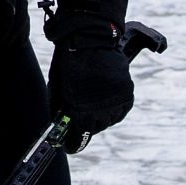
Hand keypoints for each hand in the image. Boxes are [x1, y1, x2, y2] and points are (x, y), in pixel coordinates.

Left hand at [45, 12, 132, 143]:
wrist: (90, 40)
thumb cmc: (69, 63)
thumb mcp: (58, 89)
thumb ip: (61, 110)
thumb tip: (62, 123)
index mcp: (81, 113)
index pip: (78, 140)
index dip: (72, 143)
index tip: (69, 145)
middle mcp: (101, 112)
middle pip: (94, 130)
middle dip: (85, 126)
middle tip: (79, 118)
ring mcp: (116, 103)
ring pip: (108, 120)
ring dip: (100, 116)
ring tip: (92, 103)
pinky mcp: (127, 93)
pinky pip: (120, 109)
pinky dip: (113, 107)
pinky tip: (105, 99)